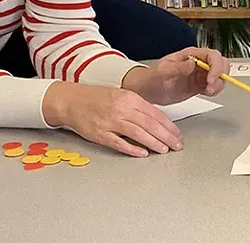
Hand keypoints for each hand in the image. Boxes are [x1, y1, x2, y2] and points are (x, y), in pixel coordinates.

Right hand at [42, 81, 182, 156]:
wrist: (72, 100)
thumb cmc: (98, 98)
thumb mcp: (122, 95)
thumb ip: (139, 107)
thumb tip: (158, 121)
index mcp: (129, 98)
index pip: (155, 113)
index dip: (169, 126)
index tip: (177, 134)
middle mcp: (121, 108)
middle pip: (150, 124)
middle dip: (166, 136)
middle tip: (176, 145)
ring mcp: (110, 121)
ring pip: (138, 133)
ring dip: (154, 143)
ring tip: (164, 150)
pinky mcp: (99, 134)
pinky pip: (118, 143)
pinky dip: (132, 148)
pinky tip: (142, 153)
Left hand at [122, 47, 228, 105]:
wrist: (147, 91)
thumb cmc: (152, 78)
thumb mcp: (162, 71)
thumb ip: (178, 67)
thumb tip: (193, 63)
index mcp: (190, 55)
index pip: (211, 55)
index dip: (216, 66)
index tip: (211, 79)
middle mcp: (198, 63)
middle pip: (221, 63)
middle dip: (220, 75)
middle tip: (211, 87)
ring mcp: (199, 74)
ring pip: (220, 76)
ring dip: (218, 84)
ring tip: (208, 91)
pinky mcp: (199, 85)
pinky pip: (214, 86)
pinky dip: (215, 91)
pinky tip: (206, 93)